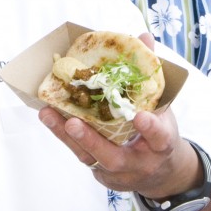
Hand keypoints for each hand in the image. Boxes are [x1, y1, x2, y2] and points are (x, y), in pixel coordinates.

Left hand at [37, 31, 199, 198]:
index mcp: (162, 144)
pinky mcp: (101, 173)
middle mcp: (139, 162)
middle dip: (92, 140)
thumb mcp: (163, 107)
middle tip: (74, 122)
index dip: (151, 128)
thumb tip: (143, 37)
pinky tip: (50, 117)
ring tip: (48, 114)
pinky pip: (81, 154)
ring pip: (90, 156)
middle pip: (113, 156)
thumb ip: (151, 75)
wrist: (159, 172)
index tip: (140, 117)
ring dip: (67, 136)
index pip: (159, 137)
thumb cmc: (160, 132)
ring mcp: (118, 172)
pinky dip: (65, 136)